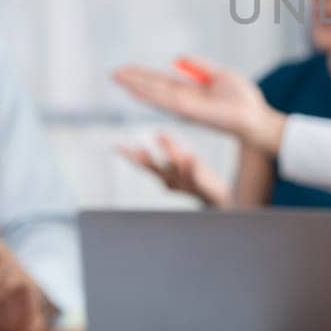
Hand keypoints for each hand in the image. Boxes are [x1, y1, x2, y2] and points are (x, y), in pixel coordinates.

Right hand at [112, 58, 286, 153]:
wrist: (256, 118)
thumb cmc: (244, 100)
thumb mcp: (220, 75)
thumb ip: (199, 66)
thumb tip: (178, 56)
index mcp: (190, 93)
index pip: (161, 83)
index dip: (143, 77)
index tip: (125, 70)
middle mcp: (183, 102)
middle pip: (153, 89)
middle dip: (133, 81)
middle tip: (112, 73)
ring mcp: (184, 108)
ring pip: (154, 94)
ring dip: (135, 85)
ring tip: (117, 77)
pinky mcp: (189, 112)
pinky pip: (165, 100)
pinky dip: (148, 94)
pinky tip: (134, 88)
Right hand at [117, 132, 233, 208]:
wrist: (216, 198)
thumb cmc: (197, 179)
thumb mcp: (182, 161)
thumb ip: (170, 148)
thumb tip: (158, 132)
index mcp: (163, 176)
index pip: (143, 163)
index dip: (129, 155)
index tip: (114, 146)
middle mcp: (170, 182)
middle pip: (153, 169)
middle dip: (142, 158)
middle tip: (133, 146)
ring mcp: (184, 185)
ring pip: (175, 170)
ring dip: (170, 156)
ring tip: (161, 139)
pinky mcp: (200, 187)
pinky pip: (195, 176)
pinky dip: (191, 166)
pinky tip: (190, 155)